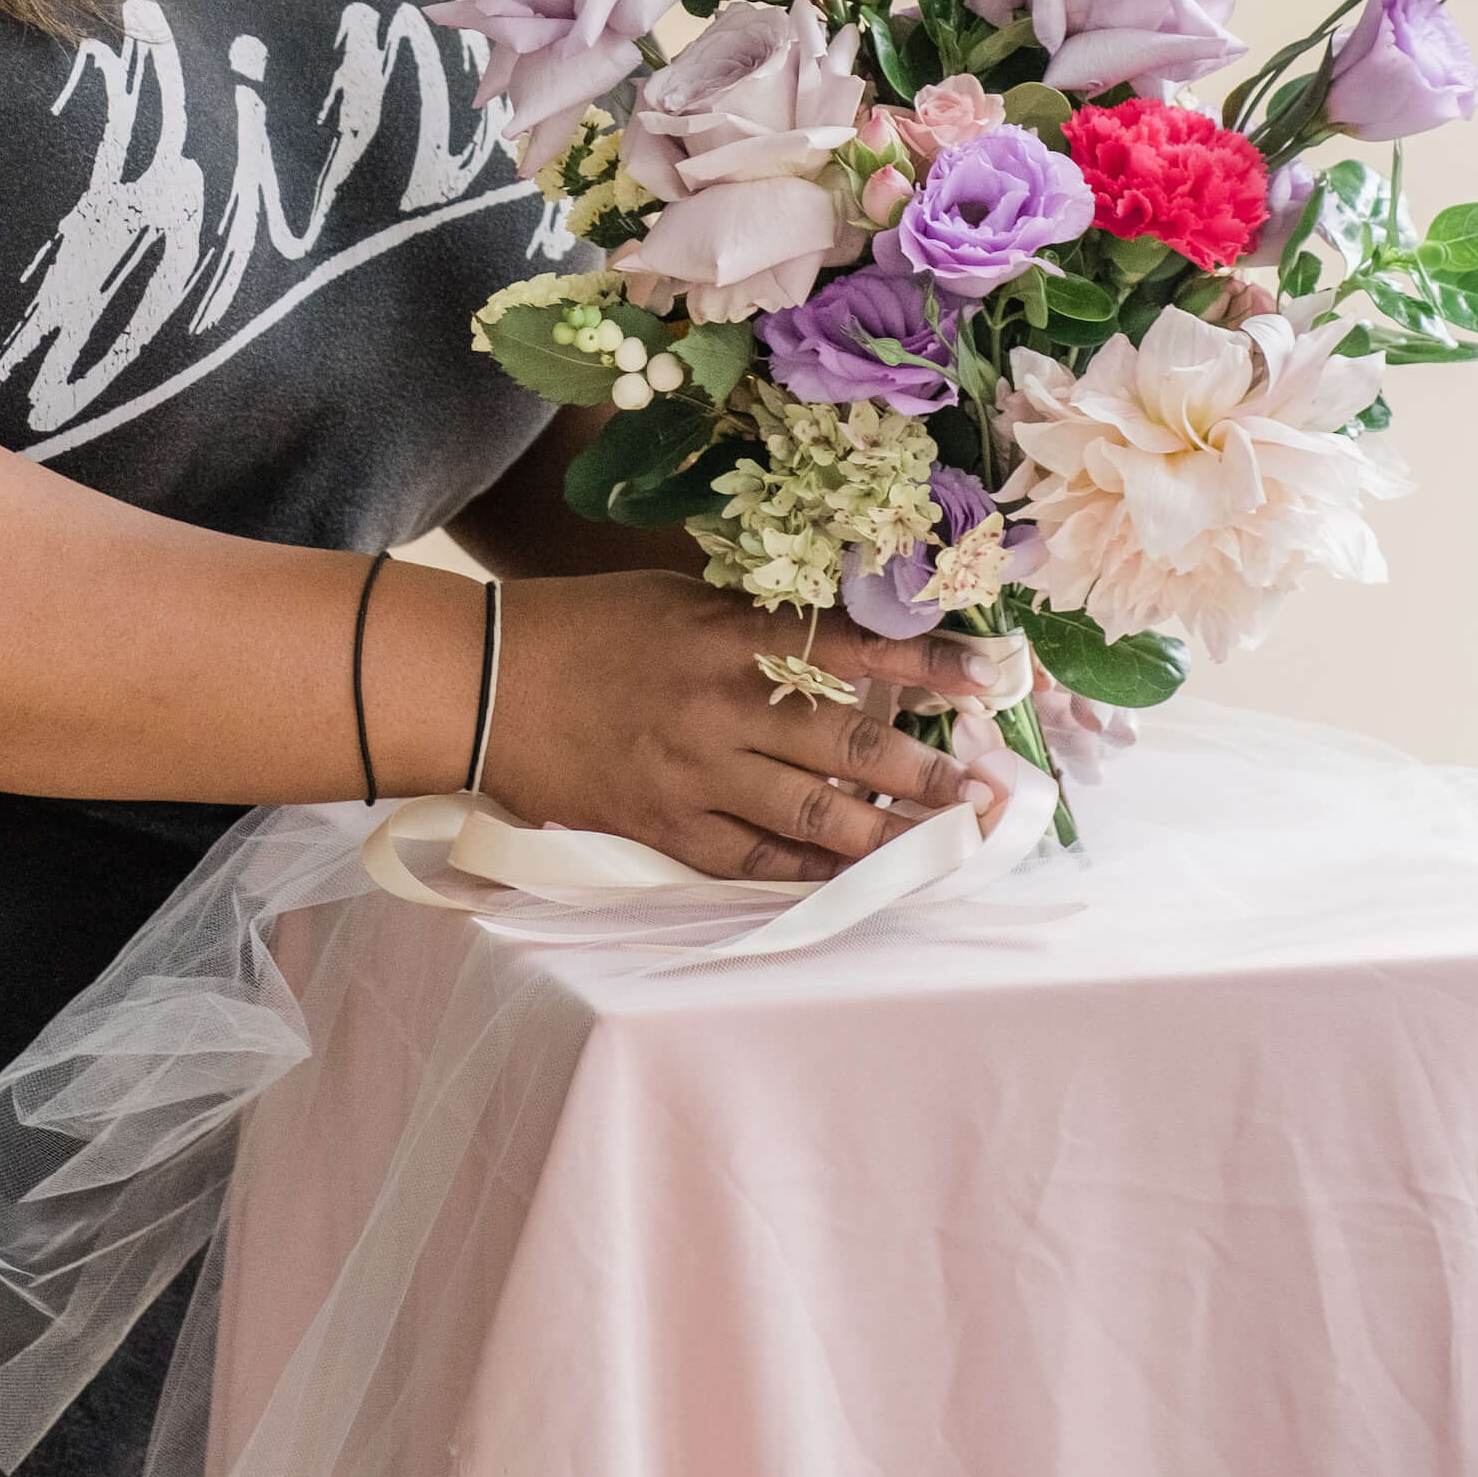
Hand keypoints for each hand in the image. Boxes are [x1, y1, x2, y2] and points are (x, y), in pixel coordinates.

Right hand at [486, 573, 1014, 883]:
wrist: (487, 682)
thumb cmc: (589, 626)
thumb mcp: (680, 598)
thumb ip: (759, 625)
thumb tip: (849, 648)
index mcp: (725, 632)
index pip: (848, 646)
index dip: (926, 665)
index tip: (990, 676)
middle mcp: (719, 704)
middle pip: (845, 742)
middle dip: (925, 771)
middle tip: (986, 793)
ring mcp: (691, 771)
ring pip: (811, 812)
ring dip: (887, 832)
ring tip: (944, 844)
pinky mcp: (662, 825)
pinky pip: (752, 861)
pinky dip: (808, 872)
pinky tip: (855, 878)